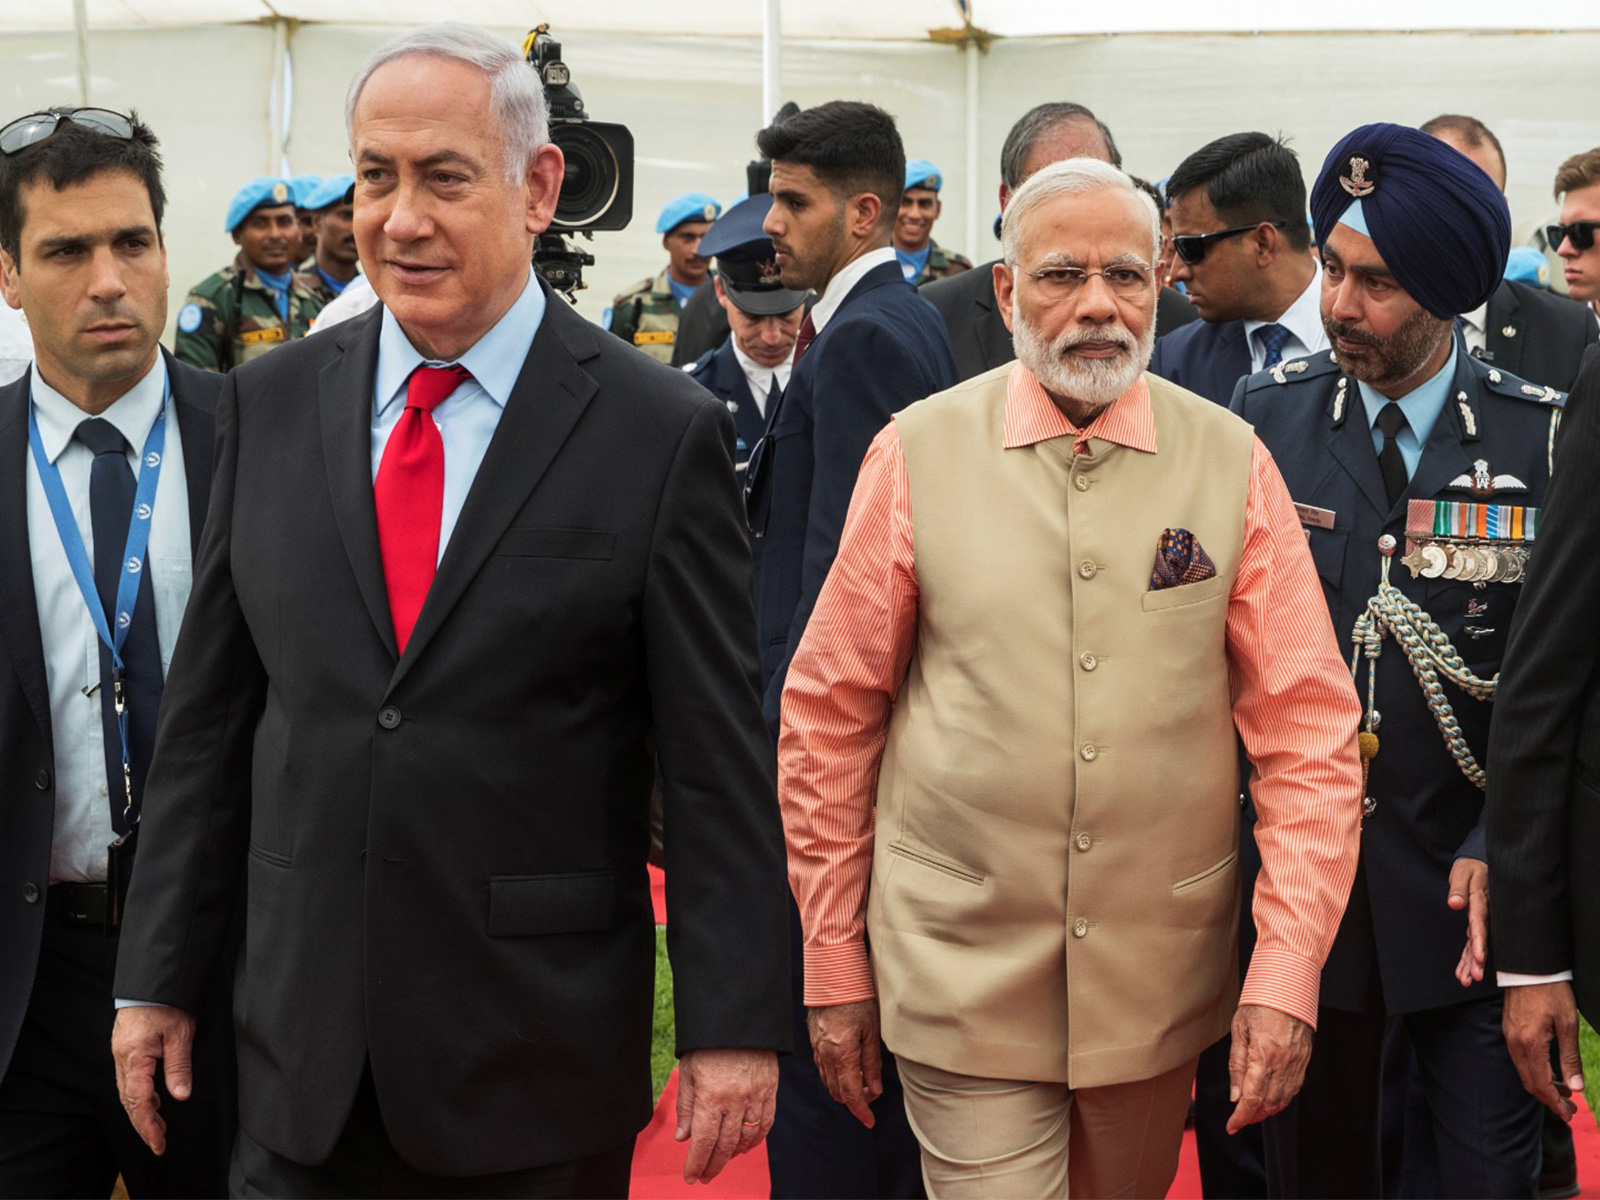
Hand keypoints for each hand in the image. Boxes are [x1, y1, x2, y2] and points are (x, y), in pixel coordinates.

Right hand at [111, 1004, 195, 1154]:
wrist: (151, 981)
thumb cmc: (167, 1002)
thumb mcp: (180, 1034)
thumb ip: (179, 1067)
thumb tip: (180, 1096)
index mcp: (134, 1058)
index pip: (139, 1101)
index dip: (148, 1125)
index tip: (158, 1143)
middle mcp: (122, 1059)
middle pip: (129, 1101)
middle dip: (144, 1125)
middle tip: (159, 1144)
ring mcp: (121, 1054)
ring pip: (128, 1092)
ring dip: (142, 1111)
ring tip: (159, 1127)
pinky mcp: (126, 1049)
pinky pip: (130, 1080)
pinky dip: (141, 1095)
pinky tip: (155, 1100)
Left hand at [674, 1047, 776, 1183]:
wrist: (739, 1019)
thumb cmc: (708, 1044)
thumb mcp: (688, 1071)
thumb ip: (686, 1106)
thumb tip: (683, 1138)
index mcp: (710, 1097)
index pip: (703, 1142)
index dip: (696, 1163)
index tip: (691, 1176)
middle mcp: (734, 1101)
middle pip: (724, 1145)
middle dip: (713, 1164)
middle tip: (705, 1176)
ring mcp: (755, 1096)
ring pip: (746, 1137)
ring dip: (733, 1154)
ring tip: (722, 1160)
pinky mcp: (770, 1089)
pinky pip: (766, 1123)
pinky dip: (756, 1139)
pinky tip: (746, 1146)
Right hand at [807, 999, 883, 1128]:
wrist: (832, 976)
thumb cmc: (856, 998)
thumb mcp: (872, 1031)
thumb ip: (872, 1063)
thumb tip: (875, 1090)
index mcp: (842, 1054)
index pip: (850, 1094)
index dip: (861, 1111)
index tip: (869, 1121)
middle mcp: (825, 1055)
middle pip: (837, 1092)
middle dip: (854, 1100)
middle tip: (872, 1095)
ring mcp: (817, 1048)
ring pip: (828, 1081)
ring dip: (844, 1088)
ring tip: (864, 1081)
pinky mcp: (814, 1041)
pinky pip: (822, 1068)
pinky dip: (835, 1076)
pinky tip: (849, 1067)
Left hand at [1226, 1004, 1313, 1133]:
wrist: (1288, 989)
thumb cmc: (1260, 1004)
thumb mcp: (1239, 1030)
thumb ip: (1237, 1064)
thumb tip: (1235, 1095)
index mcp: (1263, 1056)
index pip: (1252, 1098)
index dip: (1241, 1117)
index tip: (1232, 1126)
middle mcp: (1283, 1065)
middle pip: (1268, 1104)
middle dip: (1253, 1116)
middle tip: (1239, 1118)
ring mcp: (1296, 1064)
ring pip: (1283, 1100)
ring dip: (1267, 1110)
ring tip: (1253, 1111)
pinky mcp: (1304, 1061)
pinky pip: (1294, 1089)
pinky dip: (1282, 1099)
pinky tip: (1271, 1098)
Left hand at [1448, 857, 1488, 986]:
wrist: (1479, 864)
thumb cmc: (1471, 868)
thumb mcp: (1463, 872)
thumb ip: (1458, 888)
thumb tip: (1454, 903)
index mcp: (1481, 902)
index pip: (1480, 924)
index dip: (1479, 941)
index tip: (1478, 957)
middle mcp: (1484, 914)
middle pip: (1481, 939)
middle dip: (1478, 960)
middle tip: (1474, 977)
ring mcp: (1482, 920)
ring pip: (1476, 944)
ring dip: (1471, 963)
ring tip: (1466, 981)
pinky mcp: (1478, 923)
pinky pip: (1473, 942)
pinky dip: (1468, 957)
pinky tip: (1463, 972)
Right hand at [1503, 982, 1584, 1120]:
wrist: (1528, 966)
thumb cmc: (1551, 992)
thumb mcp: (1568, 1024)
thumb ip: (1570, 1058)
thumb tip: (1576, 1087)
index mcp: (1530, 1044)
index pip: (1541, 1083)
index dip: (1555, 1103)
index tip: (1569, 1114)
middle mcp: (1515, 1043)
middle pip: (1529, 1082)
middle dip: (1550, 1099)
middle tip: (1570, 1109)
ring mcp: (1510, 1036)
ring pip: (1524, 1072)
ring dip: (1543, 1086)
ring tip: (1565, 1091)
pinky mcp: (1510, 1029)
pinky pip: (1520, 1059)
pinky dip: (1535, 1071)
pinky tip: (1550, 1071)